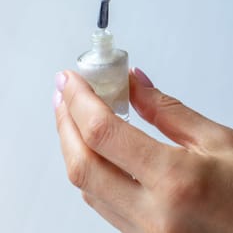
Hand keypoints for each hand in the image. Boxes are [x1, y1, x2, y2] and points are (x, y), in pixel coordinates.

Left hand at [53, 68, 232, 232]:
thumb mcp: (216, 140)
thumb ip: (167, 110)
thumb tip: (133, 82)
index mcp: (176, 182)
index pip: (104, 133)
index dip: (80, 100)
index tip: (70, 79)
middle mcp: (153, 215)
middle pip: (82, 164)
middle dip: (65, 122)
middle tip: (63, 94)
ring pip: (86, 185)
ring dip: (72, 145)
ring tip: (73, 115)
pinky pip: (100, 201)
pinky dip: (89, 169)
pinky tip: (92, 148)